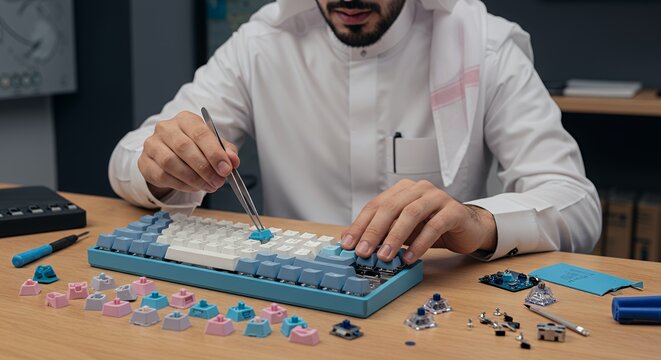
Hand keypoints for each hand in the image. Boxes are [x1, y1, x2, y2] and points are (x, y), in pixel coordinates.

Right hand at [138, 111, 239, 197]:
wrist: (169, 154)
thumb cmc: (195, 148)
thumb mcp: (214, 146)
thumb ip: (226, 152)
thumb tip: (233, 160)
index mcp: (186, 119)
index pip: (200, 133)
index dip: (214, 153)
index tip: (226, 169)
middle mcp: (166, 128)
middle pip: (184, 147)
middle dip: (205, 168)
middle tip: (218, 182)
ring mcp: (152, 144)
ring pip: (171, 163)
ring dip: (193, 178)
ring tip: (208, 186)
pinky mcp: (145, 162)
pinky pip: (163, 175)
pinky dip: (181, 184)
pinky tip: (193, 187)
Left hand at [340, 179, 496, 263]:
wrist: (467, 227)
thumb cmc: (431, 227)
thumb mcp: (402, 229)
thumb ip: (381, 231)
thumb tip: (350, 240)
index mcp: (401, 190)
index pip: (375, 206)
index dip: (360, 225)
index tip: (348, 244)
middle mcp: (418, 189)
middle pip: (390, 208)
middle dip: (374, 231)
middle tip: (363, 251)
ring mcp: (437, 197)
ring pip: (411, 214)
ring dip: (395, 237)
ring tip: (385, 257)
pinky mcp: (453, 211)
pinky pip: (434, 226)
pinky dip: (420, 243)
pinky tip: (410, 257)